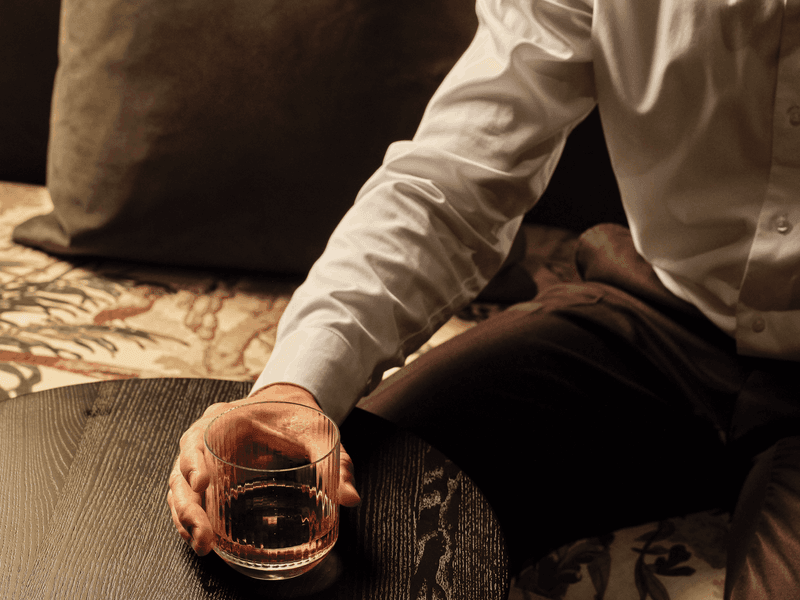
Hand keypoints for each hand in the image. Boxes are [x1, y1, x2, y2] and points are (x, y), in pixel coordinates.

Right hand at [167, 384, 360, 555]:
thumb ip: (336, 463)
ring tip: (202, 546)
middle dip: (188, 507)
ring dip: (186, 520)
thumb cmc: (298, 417)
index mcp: (225, 419)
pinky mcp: (210, 478)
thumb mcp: (319, 434)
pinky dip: (191, 520)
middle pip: (181, 472)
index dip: (192, 462)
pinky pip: (191, 500)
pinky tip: (201, 540)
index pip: (196, 438)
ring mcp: (205, 460)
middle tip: (203, 535)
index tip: (201, 484)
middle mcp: (207, 439)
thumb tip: (351, 499)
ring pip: (180, 491)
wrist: (291, 408)